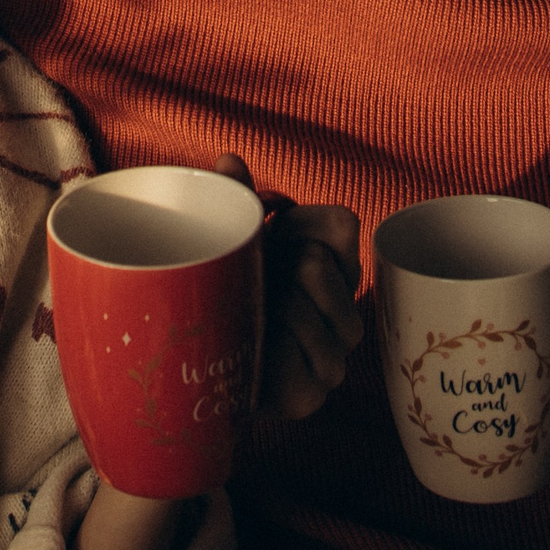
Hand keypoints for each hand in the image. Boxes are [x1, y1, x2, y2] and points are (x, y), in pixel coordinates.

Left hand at [214, 155, 361, 419]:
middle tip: (252, 287)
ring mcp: (336, 353)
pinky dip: (270, 335)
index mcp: (336, 269)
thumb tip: (228, 161)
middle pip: (317, 258)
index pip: (341, 223)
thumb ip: (237, 200)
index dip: (296, 225)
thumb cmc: (227, 297)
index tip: (269, 239)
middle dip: (273, 266)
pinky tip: (255, 346)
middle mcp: (346, 310)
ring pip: (305, 295)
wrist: (202, 374)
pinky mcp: (315, 389)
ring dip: (266, 298)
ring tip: (250, 316)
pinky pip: (301, 338)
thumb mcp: (237, 244)